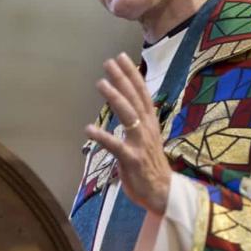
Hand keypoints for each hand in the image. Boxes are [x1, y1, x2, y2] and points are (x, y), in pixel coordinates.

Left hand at [85, 52, 170, 215]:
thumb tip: (126, 103)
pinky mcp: (131, 159)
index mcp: (150, 122)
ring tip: (101, 83)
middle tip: (109, 62)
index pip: (142, 93)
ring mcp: (140, 143)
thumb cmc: (150, 165)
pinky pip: (116, 146)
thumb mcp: (147, 137)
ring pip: (128, 115)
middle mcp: (147, 128)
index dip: (132, 74)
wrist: (162, 192)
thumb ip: (138, 120)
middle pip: (134, 98)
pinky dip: (102, 136)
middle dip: (122, 79)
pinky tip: (88, 129)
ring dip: (114, 98)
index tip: (122, 57)